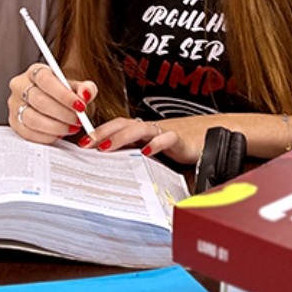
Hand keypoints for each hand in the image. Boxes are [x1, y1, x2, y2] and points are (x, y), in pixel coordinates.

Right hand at [7, 63, 95, 143]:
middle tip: (79, 120)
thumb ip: (85, 88)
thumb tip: (85, 94)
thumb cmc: (64, 95)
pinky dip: (47, 136)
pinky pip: (29, 133)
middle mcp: (20, 85)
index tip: (80, 105)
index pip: (45, 80)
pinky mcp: (14, 123)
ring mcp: (14, 105)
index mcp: (35, 71)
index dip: (63, 94)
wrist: (55, 106)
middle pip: (39, 100)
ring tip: (71, 128)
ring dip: (56, 127)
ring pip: (32, 119)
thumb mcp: (77, 89)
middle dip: (63, 113)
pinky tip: (60, 134)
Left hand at [83, 117, 205, 163]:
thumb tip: (112, 168)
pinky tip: (146, 152)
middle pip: (122, 124)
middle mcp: (150, 128)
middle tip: (86, 143)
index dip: (98, 132)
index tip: (81, 143)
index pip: (116, 126)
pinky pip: (167, 138)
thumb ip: (137, 155)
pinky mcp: (181, 139)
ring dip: (120, 137)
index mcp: (142, 130)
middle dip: (102, 133)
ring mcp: (164, 131)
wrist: (210, 135)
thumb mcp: (154, 151)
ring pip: (139, 128)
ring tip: (106, 147)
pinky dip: (156, 144)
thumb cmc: (180, 144)